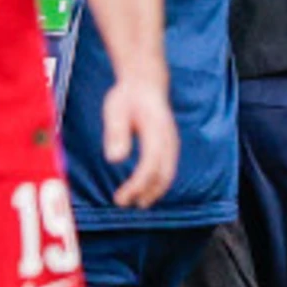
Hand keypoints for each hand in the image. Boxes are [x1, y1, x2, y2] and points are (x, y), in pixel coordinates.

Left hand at [100, 78, 180, 207]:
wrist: (145, 83)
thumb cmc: (127, 97)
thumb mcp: (115, 111)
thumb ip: (116, 134)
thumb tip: (114, 159)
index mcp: (156, 132)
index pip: (149, 166)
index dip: (136, 185)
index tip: (121, 198)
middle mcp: (169, 140)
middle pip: (162, 174)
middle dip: (145, 192)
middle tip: (124, 203)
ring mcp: (172, 143)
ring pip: (168, 174)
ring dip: (154, 191)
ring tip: (137, 202)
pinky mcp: (170, 145)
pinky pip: (168, 168)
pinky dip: (158, 182)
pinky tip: (145, 190)